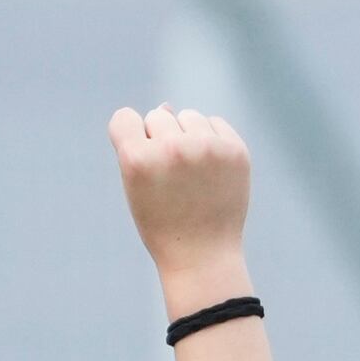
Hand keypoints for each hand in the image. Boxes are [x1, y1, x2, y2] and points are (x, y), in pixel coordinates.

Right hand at [108, 105, 253, 310]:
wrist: (202, 255)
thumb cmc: (163, 222)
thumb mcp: (138, 185)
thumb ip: (142, 143)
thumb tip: (167, 105)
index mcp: (138, 160)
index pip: (124, 118)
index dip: (130, 136)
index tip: (141, 160)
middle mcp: (172, 149)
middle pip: (158, 116)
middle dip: (160, 139)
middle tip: (170, 178)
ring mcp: (207, 148)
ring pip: (188, 116)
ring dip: (187, 135)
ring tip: (191, 173)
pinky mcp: (235, 151)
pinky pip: (215, 124)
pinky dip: (211, 140)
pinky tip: (210, 170)